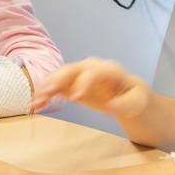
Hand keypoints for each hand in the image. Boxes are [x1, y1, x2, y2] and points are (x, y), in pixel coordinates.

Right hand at [30, 57, 152, 119]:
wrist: (127, 96)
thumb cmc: (134, 98)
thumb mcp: (138, 102)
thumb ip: (126, 104)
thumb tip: (111, 106)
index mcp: (108, 70)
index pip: (93, 72)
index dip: (82, 83)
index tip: (74, 99)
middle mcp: (90, 68)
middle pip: (70, 70)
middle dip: (57, 81)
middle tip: (46, 93)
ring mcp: (79, 75)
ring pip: (59, 77)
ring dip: (46, 88)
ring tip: (36, 102)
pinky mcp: (71, 84)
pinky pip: (55, 86)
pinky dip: (45, 94)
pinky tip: (36, 104)